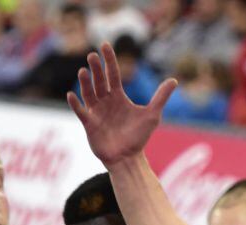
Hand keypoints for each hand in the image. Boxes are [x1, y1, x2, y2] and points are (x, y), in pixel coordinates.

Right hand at [67, 42, 176, 166]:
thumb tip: (174, 80)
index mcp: (118, 97)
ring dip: (85, 83)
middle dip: (96, 69)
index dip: (109, 60)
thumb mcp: (152, 115)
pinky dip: (76, 104)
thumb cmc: (138, 137)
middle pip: (99, 81)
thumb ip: (160, 97)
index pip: (113, 74)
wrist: (128, 158)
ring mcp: (96, 113)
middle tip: (93, 56)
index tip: (105, 45)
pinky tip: (71, 95)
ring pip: (88, 94)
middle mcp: (106, 102)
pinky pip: (80, 112)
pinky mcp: (89, 125)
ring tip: (83, 71)